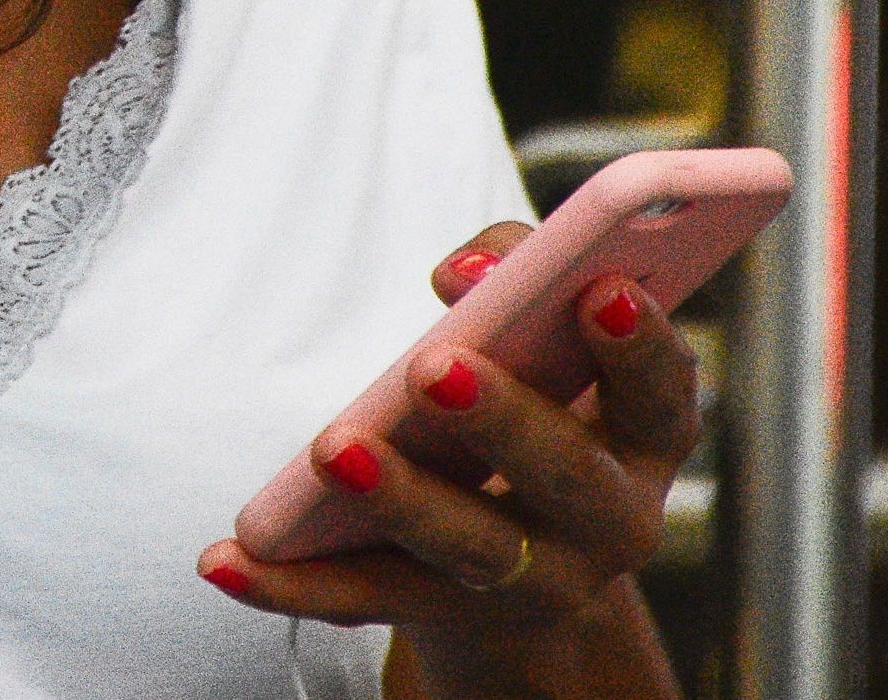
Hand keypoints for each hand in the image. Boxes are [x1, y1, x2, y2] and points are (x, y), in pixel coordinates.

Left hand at [196, 223, 691, 697]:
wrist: (527, 557)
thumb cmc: (539, 400)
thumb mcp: (546, 339)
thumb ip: (517, 275)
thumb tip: (466, 273)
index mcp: (644, 439)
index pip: (662, 393)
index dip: (641, 344)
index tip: (598, 288)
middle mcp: (608, 521)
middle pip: (565, 476)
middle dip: (502, 419)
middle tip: (431, 366)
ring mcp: (532, 580)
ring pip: (468, 547)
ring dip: (398, 498)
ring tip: (331, 449)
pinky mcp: (442, 613)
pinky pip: (361, 599)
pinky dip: (289, 583)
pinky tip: (224, 558)